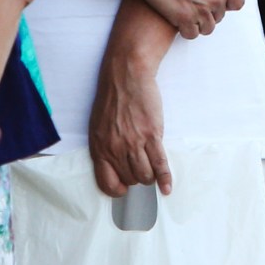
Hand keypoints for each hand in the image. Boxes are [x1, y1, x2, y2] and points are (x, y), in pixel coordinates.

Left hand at [88, 55, 171, 197]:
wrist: (126, 75)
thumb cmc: (112, 98)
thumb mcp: (98, 126)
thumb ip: (105, 146)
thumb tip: (115, 164)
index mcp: (99, 148)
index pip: (107, 183)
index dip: (117, 189)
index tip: (124, 187)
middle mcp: (115, 149)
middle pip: (130, 179)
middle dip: (137, 178)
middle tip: (141, 168)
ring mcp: (134, 143)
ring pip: (145, 175)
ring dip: (150, 177)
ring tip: (152, 170)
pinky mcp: (152, 135)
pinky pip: (159, 164)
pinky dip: (165, 179)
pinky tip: (167, 187)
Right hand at [130, 0, 250, 39]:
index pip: (237, 4)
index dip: (225, 2)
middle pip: (220, 16)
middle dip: (209, 11)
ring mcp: (201, 9)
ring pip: (207, 28)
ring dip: (198, 22)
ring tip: (185, 9)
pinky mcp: (184, 18)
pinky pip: (191, 34)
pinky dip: (185, 29)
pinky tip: (177, 17)